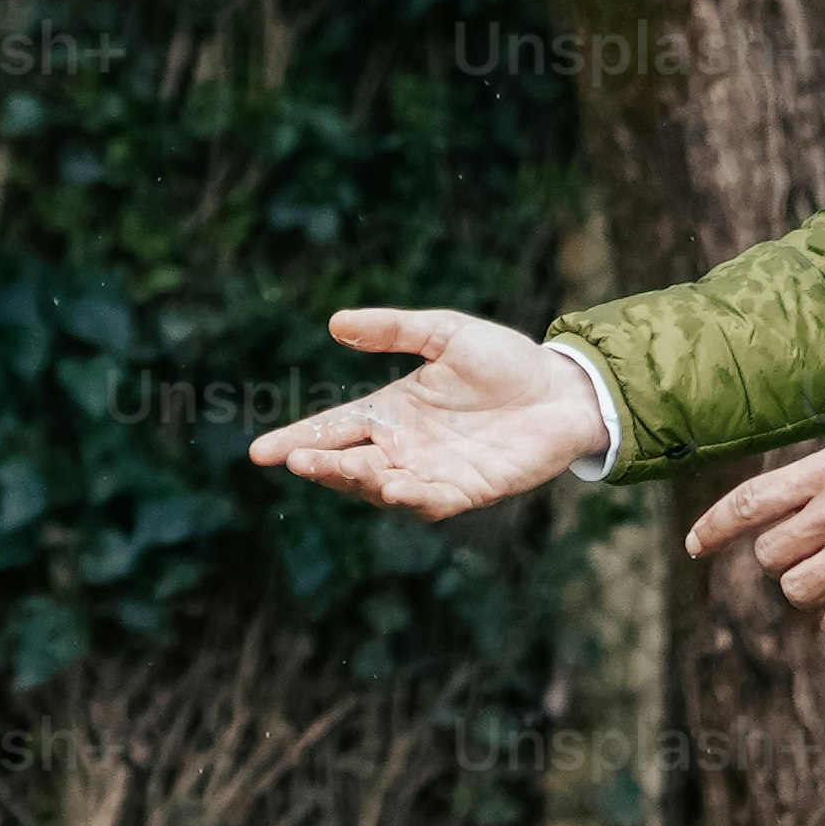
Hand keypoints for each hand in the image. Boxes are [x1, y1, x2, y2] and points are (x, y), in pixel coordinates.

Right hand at [251, 309, 608, 515]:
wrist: (564, 389)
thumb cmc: (505, 361)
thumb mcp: (446, 333)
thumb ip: (394, 329)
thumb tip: (336, 324)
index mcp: (389, 412)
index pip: (332, 429)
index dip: (297, 440)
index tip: (260, 452)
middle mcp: (403, 448)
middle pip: (348, 463)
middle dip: (322, 464)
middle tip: (298, 459)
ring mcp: (433, 473)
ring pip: (381, 487)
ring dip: (359, 481)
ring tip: (341, 468)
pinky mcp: (468, 491)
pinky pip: (432, 501)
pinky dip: (411, 498)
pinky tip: (396, 487)